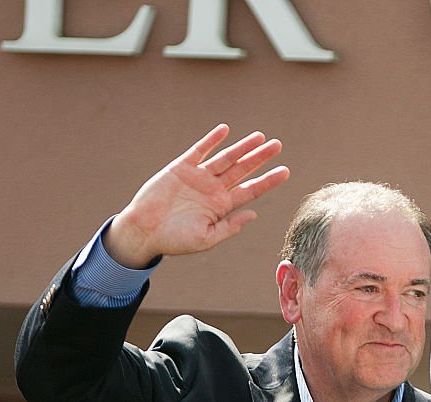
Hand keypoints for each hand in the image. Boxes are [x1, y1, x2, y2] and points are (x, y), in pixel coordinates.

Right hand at [106, 124, 289, 267]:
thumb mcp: (206, 238)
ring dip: (242, 147)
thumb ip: (229, 227)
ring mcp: (199, 177)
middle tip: (278, 146)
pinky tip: (225, 131)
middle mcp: (214, 189)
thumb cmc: (175, 240)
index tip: (286, 171)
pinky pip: (199, 151)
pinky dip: (211, 141)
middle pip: (243, 170)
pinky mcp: (181, 168)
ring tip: (260, 137)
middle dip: (260, 158)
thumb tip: (253, 215)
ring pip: (225, 158)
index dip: (268, 181)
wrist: (144, 232)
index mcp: (222, 206)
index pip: (251, 190)